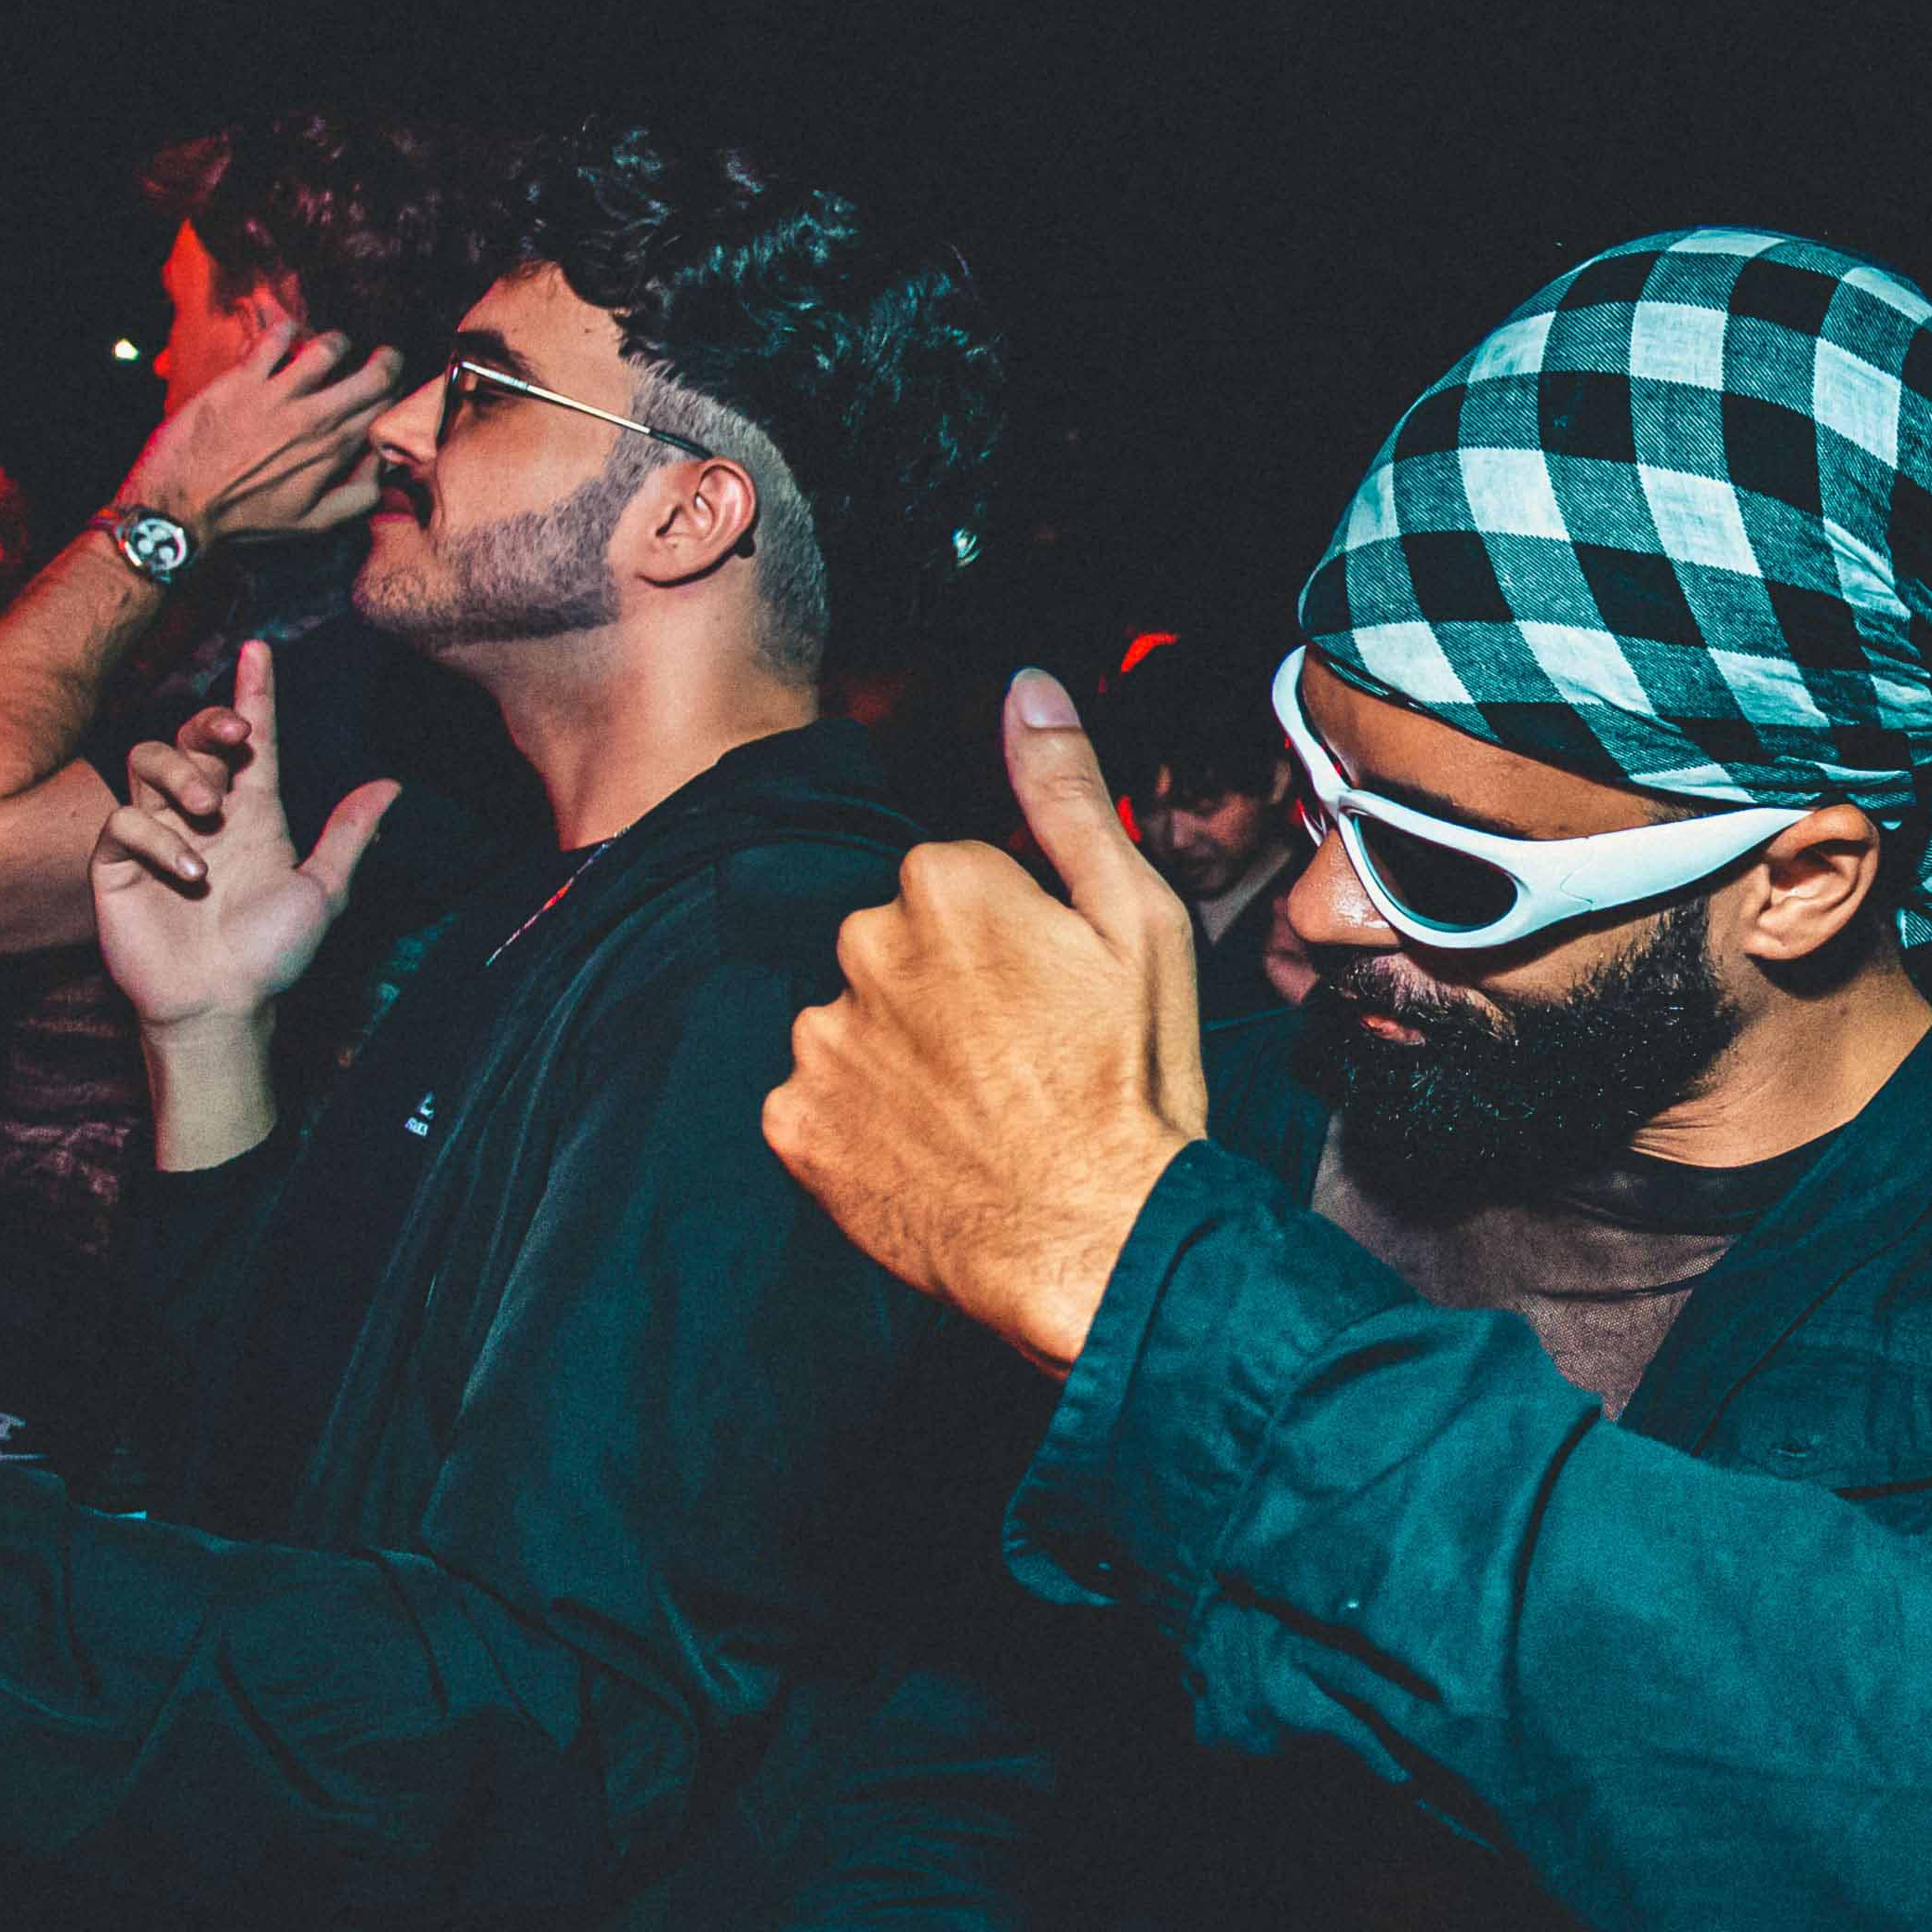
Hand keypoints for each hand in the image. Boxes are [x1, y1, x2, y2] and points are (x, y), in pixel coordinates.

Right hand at [92, 640, 396, 1032]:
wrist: (222, 1005)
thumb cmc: (271, 954)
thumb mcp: (322, 891)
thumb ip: (349, 836)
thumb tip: (392, 784)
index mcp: (252, 813)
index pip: (251, 741)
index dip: (255, 692)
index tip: (260, 649)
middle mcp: (202, 813)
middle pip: (192, 735)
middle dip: (211, 721)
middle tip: (237, 735)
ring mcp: (156, 834)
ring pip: (147, 760)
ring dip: (181, 773)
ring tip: (209, 811)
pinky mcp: (117, 863)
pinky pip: (122, 821)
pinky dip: (156, 837)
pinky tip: (190, 874)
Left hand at [111, 323, 413, 546]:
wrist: (181, 505)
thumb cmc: (247, 518)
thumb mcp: (313, 524)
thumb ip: (359, 496)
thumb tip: (384, 466)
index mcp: (334, 450)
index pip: (382, 412)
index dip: (396, 399)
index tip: (395, 393)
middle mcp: (313, 417)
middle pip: (370, 377)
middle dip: (387, 363)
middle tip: (386, 358)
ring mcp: (276, 394)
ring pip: (328, 349)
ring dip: (339, 343)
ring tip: (337, 346)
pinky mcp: (240, 379)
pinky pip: (273, 339)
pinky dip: (286, 330)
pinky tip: (289, 335)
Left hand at [765, 673, 1205, 1375]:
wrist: (1099, 1242)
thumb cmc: (1133, 1084)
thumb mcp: (1138, 921)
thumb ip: (1067, 795)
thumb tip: (1028, 689)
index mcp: (942, 884)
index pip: (950, 881)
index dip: (1008, 940)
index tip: (1049, 994)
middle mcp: (859, 947)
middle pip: (892, 946)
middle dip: (943, 989)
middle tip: (1020, 1056)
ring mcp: (819, 1041)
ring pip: (852, 1021)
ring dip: (898, 1054)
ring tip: (977, 1111)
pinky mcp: (794, 1127)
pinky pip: (815, 1102)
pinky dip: (860, 1123)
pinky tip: (927, 1150)